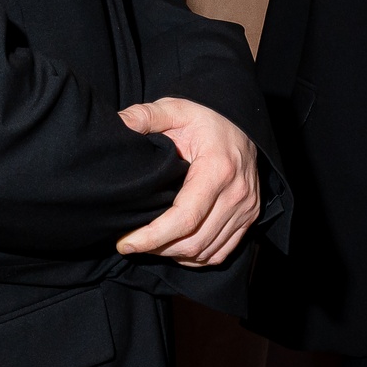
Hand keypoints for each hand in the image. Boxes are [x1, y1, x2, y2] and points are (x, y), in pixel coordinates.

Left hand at [114, 98, 260, 265]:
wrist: (243, 122)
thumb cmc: (206, 118)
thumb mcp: (176, 109)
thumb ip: (146, 117)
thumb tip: (117, 125)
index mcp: (217, 169)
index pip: (184, 219)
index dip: (152, 238)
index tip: (125, 243)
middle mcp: (237, 193)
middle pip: (193, 242)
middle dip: (157, 249)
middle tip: (133, 243)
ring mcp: (246, 208)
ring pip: (205, 252)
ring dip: (174, 254)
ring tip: (151, 244)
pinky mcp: (249, 216)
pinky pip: (220, 253)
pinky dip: (196, 257)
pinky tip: (176, 246)